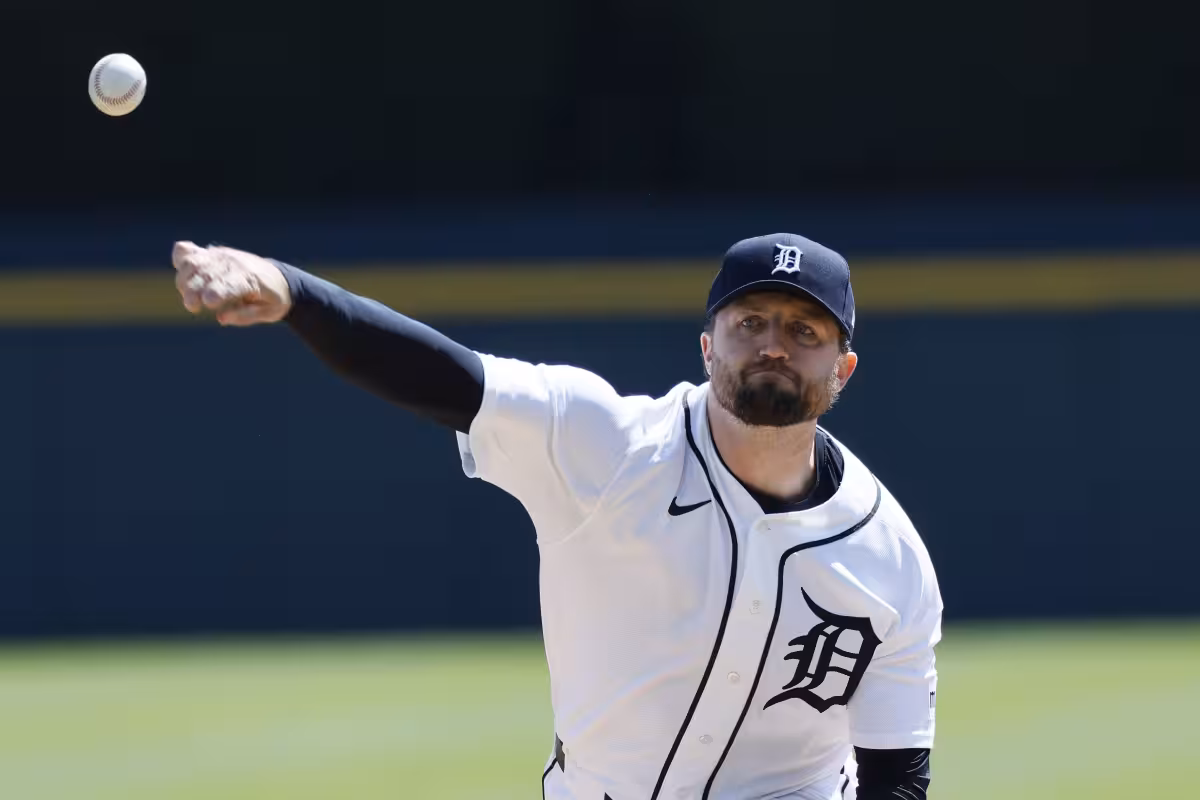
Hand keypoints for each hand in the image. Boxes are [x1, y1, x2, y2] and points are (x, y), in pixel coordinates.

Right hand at [172, 241, 292, 325]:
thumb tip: (220, 318)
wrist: (278, 278)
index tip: (208, 303)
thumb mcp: (269, 312)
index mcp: (251, 278)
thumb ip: (246, 316)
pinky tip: (182, 273)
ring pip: (192, 262)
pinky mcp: (210, 254)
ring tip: (189, 297)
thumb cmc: (273, 299)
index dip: (216, 292)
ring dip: (183, 280)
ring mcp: (220, 256)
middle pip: (206, 273)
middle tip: (193, 307)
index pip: (229, 282)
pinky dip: (179, 260)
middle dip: (193, 290)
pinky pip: (186, 250)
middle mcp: (233, 263)